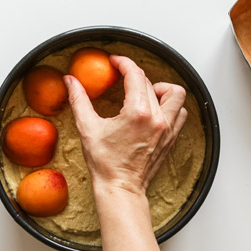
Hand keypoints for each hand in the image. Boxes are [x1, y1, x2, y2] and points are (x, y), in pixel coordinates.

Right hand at [63, 55, 187, 196]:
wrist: (121, 188)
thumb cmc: (105, 163)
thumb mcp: (88, 128)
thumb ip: (79, 100)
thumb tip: (70, 81)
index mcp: (138, 112)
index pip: (135, 75)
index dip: (124, 63)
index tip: (115, 61)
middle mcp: (157, 118)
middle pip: (151, 83)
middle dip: (134, 76)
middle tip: (122, 79)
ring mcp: (168, 128)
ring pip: (176, 94)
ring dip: (161, 89)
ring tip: (146, 94)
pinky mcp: (172, 138)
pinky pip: (180, 113)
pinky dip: (171, 106)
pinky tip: (156, 111)